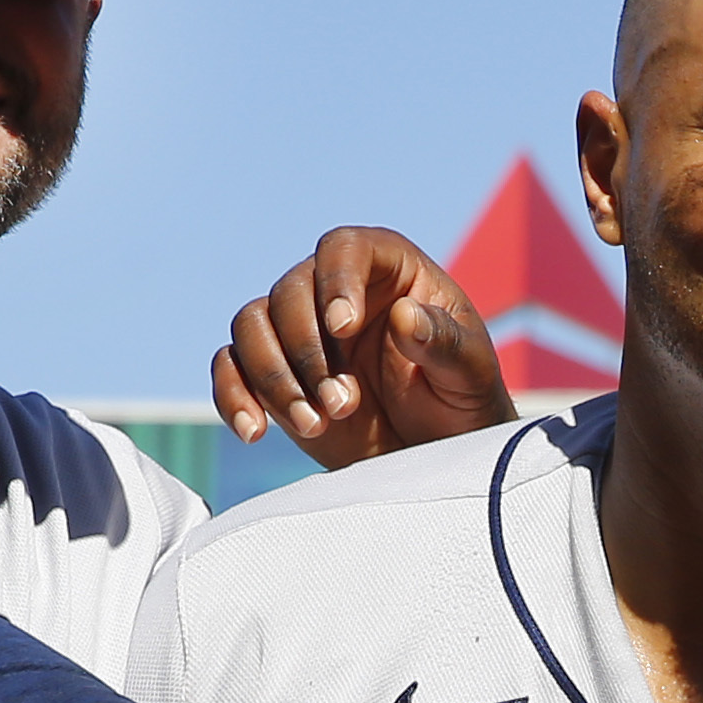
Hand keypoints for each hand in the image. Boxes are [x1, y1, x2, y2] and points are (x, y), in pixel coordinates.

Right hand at [217, 227, 514, 468]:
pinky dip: (234, 397)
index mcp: (388, 269)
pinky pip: (231, 369)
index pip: (345, 249)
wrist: (436, 454)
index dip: (337, 281)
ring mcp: (299, 330)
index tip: (344, 328)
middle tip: (343, 405)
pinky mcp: (273, 374)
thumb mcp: (470, 375)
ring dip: (274, 378)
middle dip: (308, 352)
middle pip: (289, 291)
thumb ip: (445, 344)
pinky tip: (254, 433)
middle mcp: (335, 290)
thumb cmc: (462, 402)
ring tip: (315, 425)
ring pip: (251, 326)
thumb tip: (406, 317)